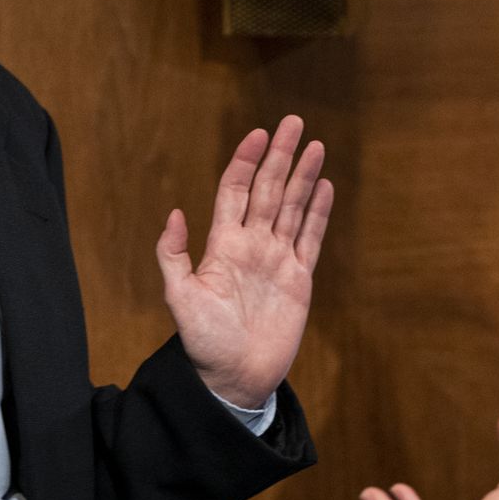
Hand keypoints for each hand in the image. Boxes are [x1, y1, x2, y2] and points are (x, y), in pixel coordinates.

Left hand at [157, 115, 332, 407]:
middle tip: (293, 122)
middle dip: (280, 156)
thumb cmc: (203, 342)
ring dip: (303, 176)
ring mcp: (277, 260)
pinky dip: (318, 212)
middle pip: (268, 189)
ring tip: (315, 145)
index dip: (246, 161)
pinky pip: (311, 238)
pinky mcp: (299, 279)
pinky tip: (324, 187)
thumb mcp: (180, 298)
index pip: (236, 190)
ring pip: (292, 207)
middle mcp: (252, 245)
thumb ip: (174, 255)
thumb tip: (174, 213)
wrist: (235, 378)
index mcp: (223, 244)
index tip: (257, 133)